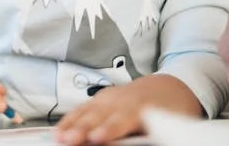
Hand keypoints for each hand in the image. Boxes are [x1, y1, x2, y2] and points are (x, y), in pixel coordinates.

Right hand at [55, 74, 201, 144]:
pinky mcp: (98, 99)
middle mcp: (120, 100)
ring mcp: (107, 98)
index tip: (97, 137)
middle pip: (98, 117)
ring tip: (59, 138)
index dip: (108, 130)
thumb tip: (130, 142)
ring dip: (71, 125)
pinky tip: (59, 132)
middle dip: (82, 129)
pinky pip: (80, 110)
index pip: (121, 121)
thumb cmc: (169, 111)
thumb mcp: (167, 124)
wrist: (167, 88)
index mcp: (140, 107)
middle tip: (70, 140)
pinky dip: (68, 120)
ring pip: (86, 112)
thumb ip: (147, 135)